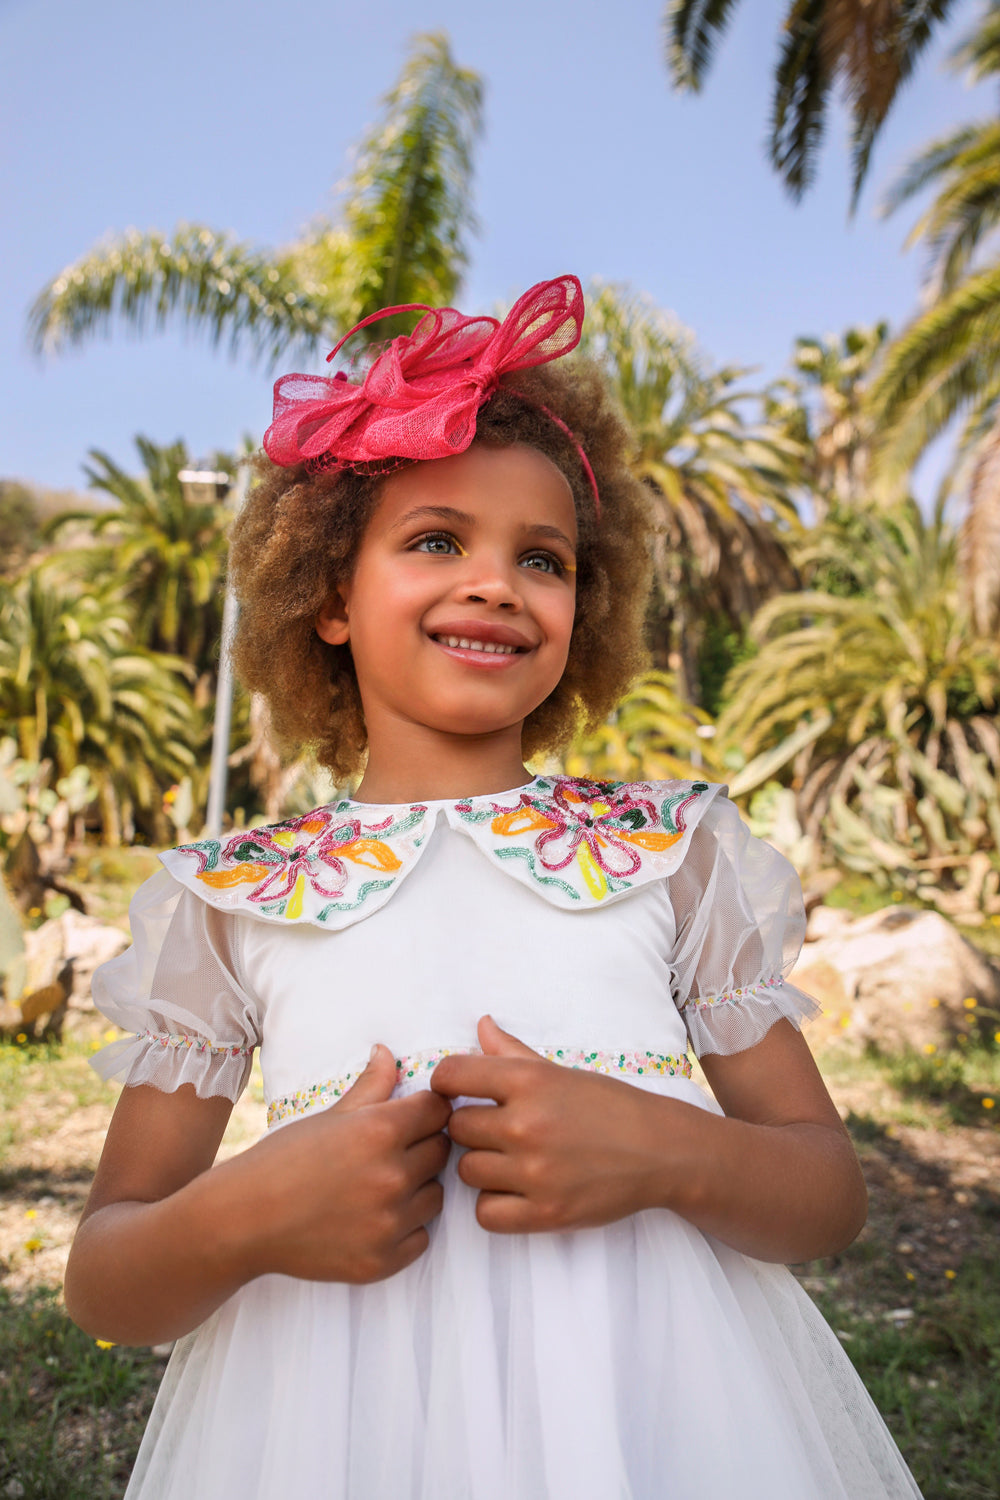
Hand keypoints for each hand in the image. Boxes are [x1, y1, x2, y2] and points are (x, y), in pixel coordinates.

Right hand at [233, 1044, 452, 1283]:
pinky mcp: (383, 1260)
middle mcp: (391, 1176)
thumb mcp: (330, 1116)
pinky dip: (406, 1227)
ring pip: (435, 1194)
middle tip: (394, 1150)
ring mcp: (388, 1223)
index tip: (414, 1116)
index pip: (439, 1110)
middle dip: (424, 1146)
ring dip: (419, 1187)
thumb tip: (389, 1052)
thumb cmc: (283, 1160)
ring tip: (382, 1184)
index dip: (428, 1110)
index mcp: (380, 1131)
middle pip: (442, 1150)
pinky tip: (375, 1216)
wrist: (244, 1221)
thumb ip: (371, 1085)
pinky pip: (420, 1236)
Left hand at [430, 1016, 676, 1233]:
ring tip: (510, 1161)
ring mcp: (535, 1172)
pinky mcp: (545, 1213)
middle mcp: (527, 1124)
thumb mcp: (560, 1072)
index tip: (458, 1093)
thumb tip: (479, 1025)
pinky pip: (485, 1213)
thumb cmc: (608, 1106)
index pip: (450, 1075)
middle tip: (495, 1131)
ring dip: (482, 1167)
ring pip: (467, 1171)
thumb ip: (512, 1052)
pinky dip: (494, 1205)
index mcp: (529, 1081)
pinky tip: (516, 1191)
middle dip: (471, 1128)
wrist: (659, 1151)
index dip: (446, 1083)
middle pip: (456, 1128)